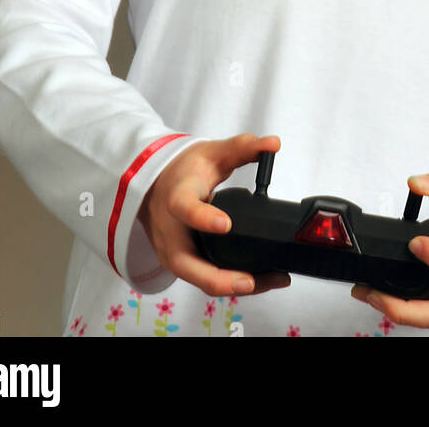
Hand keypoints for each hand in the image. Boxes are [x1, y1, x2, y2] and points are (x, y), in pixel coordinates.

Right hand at [137, 133, 291, 298]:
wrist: (155, 189)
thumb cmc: (183, 173)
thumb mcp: (211, 153)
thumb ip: (242, 148)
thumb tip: (273, 143)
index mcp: (176, 199)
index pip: (185, 209)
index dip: (203, 218)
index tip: (226, 224)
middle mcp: (171, 233)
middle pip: (188, 264)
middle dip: (219, 278)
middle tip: (250, 281)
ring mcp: (173, 254)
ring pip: (200, 280)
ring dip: (233, 286)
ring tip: (271, 280)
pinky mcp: (182, 265)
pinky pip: (205, 280)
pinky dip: (230, 284)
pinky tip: (259, 281)